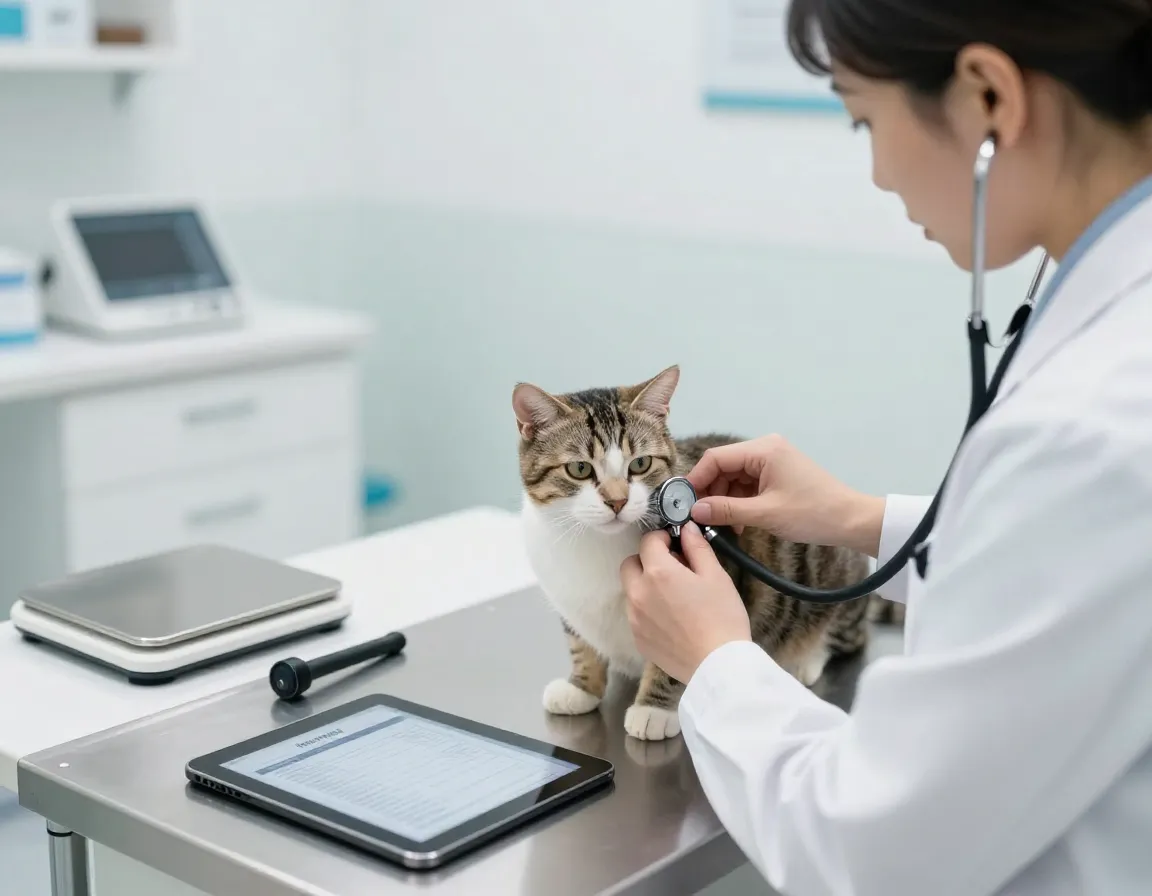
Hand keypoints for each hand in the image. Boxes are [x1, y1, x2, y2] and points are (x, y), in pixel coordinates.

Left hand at [620, 524, 751, 683]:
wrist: (718, 665)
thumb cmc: (722, 617)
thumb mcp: (716, 576)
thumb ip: (697, 547)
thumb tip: (687, 529)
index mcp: (658, 572)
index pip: (648, 541)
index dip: (663, 538)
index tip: (676, 545)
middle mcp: (638, 593)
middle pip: (630, 564)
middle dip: (647, 560)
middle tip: (673, 569)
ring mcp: (634, 618)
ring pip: (631, 590)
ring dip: (645, 585)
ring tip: (674, 596)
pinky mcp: (637, 638)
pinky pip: (636, 614)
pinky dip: (647, 609)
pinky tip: (672, 618)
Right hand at [687, 434, 884, 555]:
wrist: (851, 521)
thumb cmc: (813, 513)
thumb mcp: (765, 514)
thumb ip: (726, 510)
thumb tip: (694, 510)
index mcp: (763, 450)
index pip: (716, 458)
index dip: (696, 480)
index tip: (683, 503)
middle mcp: (766, 449)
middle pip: (723, 467)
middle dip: (711, 493)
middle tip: (701, 518)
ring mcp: (772, 462)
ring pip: (734, 479)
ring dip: (725, 501)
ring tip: (723, 526)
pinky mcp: (777, 475)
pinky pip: (747, 486)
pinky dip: (740, 503)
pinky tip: (739, 524)